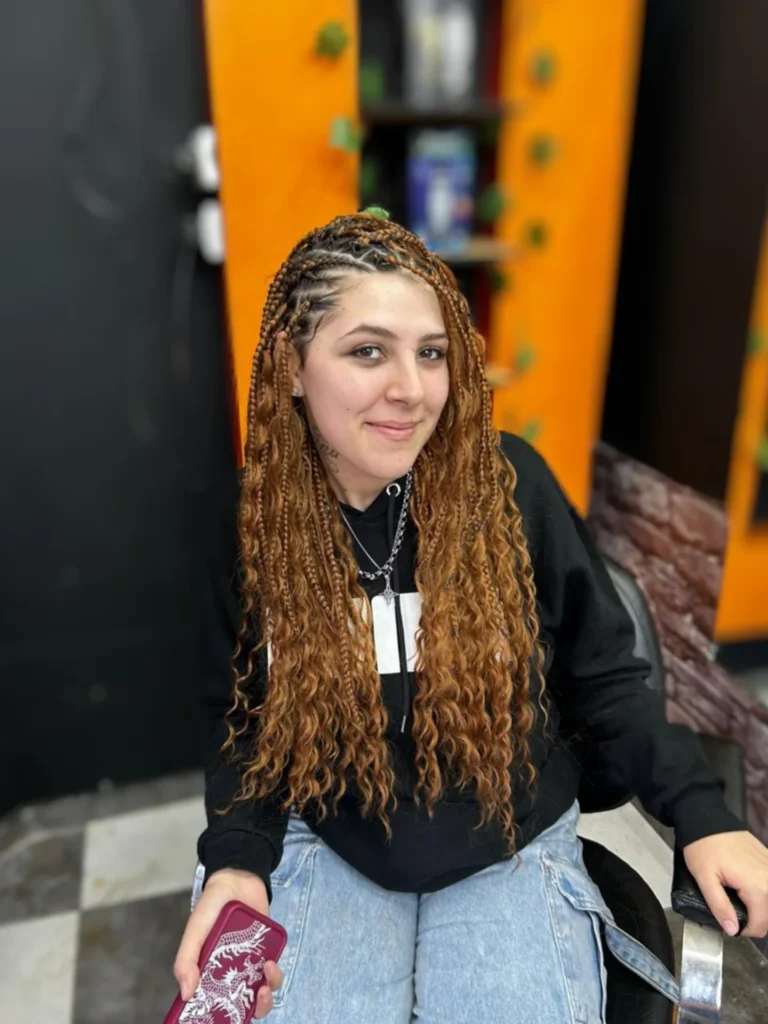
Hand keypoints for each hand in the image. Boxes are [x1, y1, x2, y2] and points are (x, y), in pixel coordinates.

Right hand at [174, 868, 283, 1018]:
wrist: (237, 878)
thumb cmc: (210, 908)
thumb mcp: (194, 932)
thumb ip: (186, 960)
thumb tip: (186, 994)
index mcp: (209, 973)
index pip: (212, 1004)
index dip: (216, 1017)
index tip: (219, 1021)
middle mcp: (230, 973)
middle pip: (241, 1005)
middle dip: (249, 1011)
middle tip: (252, 1003)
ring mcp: (250, 963)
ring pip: (260, 993)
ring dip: (265, 997)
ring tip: (263, 985)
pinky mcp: (267, 951)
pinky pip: (273, 972)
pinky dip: (274, 975)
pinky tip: (269, 964)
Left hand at [683, 831, 767, 937]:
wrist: (707, 818)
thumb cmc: (703, 846)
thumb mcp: (704, 878)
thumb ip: (719, 906)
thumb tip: (732, 929)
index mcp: (757, 886)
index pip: (761, 925)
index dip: (744, 930)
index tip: (731, 925)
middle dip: (754, 920)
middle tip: (734, 913)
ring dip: (760, 906)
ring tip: (741, 902)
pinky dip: (762, 891)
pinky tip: (746, 887)